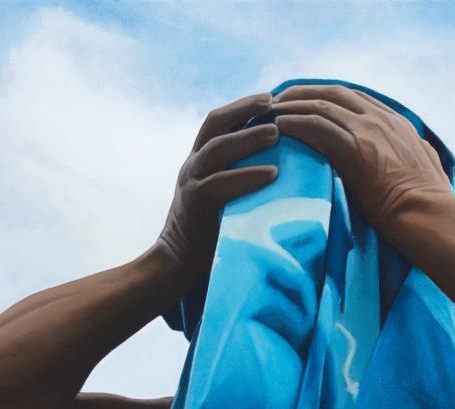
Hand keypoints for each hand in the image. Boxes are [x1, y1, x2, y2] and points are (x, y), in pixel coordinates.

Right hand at [157, 92, 279, 289]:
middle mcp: (192, 165)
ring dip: (249, 138)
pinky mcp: (195, 204)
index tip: (270, 97)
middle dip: (244, 108)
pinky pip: (221, 184)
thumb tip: (279, 168)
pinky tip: (272, 174)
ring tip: (277, 132)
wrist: (175, 265)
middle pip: (216, 123)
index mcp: (198, 160)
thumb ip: (237, 179)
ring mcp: (191, 182)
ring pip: (218, 149)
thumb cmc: (208, 235)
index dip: (242, 106)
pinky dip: (248, 177)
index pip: (218, 121)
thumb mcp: (220, 199)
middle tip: (275, 101)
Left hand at [272, 84, 450, 238]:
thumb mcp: (427, 165)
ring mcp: (367, 131)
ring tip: (269, 111)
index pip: (354, 98)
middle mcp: (379, 119)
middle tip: (279, 99)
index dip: (326, 96)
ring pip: (320, 105)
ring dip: (291, 105)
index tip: (307, 101)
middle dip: (303, 92)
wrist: (426, 214)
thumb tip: (419, 150)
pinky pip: (316, 126)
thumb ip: (418, 151)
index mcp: (396, 122)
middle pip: (333, 92)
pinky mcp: (353, 148)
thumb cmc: (428, 201)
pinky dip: (294, 122)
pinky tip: (278, 126)